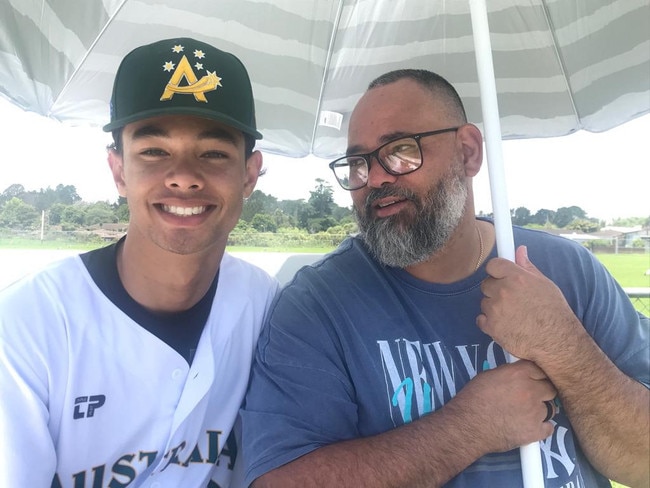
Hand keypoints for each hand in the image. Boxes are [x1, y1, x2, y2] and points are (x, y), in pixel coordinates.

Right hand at [447, 360, 556, 453]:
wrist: (468, 426)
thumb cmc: (473, 399)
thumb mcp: (488, 376)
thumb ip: (509, 373)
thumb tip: (518, 375)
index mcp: (519, 373)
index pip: (540, 370)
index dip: (536, 376)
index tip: (531, 381)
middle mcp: (531, 390)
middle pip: (550, 388)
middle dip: (541, 392)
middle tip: (528, 398)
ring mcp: (536, 412)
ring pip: (549, 409)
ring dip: (538, 411)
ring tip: (522, 415)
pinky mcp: (536, 431)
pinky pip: (548, 428)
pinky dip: (540, 428)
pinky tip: (527, 427)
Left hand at [476, 245, 580, 361]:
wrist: (556, 341)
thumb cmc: (554, 312)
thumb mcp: (545, 284)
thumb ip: (527, 267)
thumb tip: (520, 250)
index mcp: (516, 277)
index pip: (493, 265)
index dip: (497, 271)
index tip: (501, 276)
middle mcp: (503, 291)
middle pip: (486, 284)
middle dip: (496, 290)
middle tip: (511, 299)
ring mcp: (495, 309)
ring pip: (484, 302)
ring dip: (493, 307)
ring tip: (512, 315)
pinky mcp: (491, 327)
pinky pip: (481, 319)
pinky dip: (489, 322)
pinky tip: (505, 324)